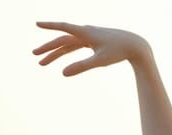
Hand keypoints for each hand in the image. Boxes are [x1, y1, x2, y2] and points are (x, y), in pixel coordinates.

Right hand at [32, 21, 150, 74]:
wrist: (136, 45)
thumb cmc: (119, 52)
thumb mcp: (99, 61)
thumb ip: (81, 67)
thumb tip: (63, 73)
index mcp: (84, 32)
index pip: (62, 28)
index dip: (49, 26)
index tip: (36, 24)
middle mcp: (85, 32)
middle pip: (62, 41)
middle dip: (48, 49)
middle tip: (35, 56)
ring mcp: (90, 36)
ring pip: (69, 44)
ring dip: (57, 53)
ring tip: (44, 62)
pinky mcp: (96, 41)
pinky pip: (77, 45)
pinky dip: (68, 50)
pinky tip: (64, 53)